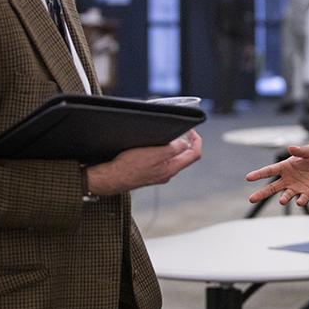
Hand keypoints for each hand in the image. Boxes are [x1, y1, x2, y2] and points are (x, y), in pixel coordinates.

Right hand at [86, 130, 201, 195]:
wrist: (111, 178)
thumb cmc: (129, 167)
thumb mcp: (154, 154)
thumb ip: (173, 149)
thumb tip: (186, 142)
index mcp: (171, 168)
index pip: (194, 154)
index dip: (197, 140)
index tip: (192, 130)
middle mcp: (167, 173)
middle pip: (185, 156)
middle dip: (186, 141)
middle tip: (181, 130)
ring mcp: (159, 174)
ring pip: (173, 158)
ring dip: (173, 145)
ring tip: (168, 136)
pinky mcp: (149, 173)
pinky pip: (162, 160)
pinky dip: (162, 151)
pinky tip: (154, 146)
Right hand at [245, 144, 308, 206]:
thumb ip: (300, 151)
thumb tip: (289, 148)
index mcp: (286, 167)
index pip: (270, 170)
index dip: (259, 174)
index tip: (248, 177)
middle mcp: (289, 179)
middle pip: (272, 188)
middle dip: (261, 193)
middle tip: (251, 199)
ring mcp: (297, 188)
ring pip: (285, 195)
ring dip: (283, 199)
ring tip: (282, 200)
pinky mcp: (307, 194)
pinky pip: (301, 199)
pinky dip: (300, 201)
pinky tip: (300, 200)